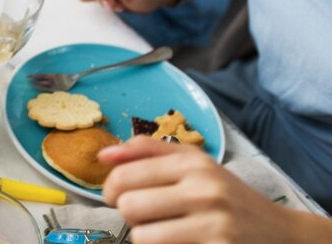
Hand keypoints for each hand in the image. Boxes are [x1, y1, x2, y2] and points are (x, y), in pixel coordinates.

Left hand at [102, 137, 326, 242]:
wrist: (281, 234)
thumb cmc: (228, 196)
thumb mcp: (195, 163)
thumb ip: (147, 151)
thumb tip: (104, 154)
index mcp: (193, 164)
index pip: (124, 176)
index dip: (111, 190)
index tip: (118, 196)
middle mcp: (204, 191)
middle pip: (129, 207)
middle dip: (129, 215)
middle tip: (144, 216)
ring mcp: (214, 226)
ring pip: (142, 237)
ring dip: (146, 238)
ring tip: (164, 231)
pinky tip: (181, 243)